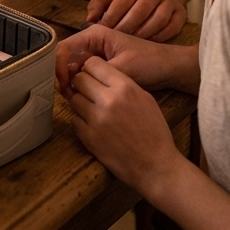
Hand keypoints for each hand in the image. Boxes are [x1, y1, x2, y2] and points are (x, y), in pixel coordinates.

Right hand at [56, 24, 178, 97]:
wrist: (169, 68)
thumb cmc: (148, 62)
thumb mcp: (122, 67)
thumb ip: (97, 73)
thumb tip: (73, 82)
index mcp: (94, 34)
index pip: (64, 47)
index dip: (58, 66)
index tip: (64, 86)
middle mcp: (91, 42)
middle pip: (65, 58)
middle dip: (63, 76)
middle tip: (68, 96)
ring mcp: (96, 54)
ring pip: (73, 68)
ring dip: (71, 83)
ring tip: (75, 99)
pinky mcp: (101, 67)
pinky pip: (83, 75)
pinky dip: (81, 86)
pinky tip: (84, 98)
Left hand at [68, 56, 182, 192]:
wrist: (155, 166)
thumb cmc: (153, 131)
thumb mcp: (144, 98)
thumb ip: (121, 82)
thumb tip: (98, 73)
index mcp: (124, 87)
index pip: (92, 63)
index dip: (91, 68)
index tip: (94, 76)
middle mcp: (107, 100)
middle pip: (79, 79)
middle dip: (83, 84)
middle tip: (91, 92)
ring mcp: (95, 119)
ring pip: (74, 98)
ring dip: (81, 102)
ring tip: (94, 110)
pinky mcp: (87, 137)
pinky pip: (74, 119)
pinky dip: (81, 120)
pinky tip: (94, 125)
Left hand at [86, 0, 185, 39]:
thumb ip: (99, 4)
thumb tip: (89, 19)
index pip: (123, 0)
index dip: (111, 17)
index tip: (103, 30)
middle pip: (140, 11)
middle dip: (126, 27)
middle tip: (116, 40)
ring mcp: (171, 0)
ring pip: (157, 20)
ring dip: (142, 34)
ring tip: (130, 44)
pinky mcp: (181, 13)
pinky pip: (171, 28)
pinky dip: (158, 37)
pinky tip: (147, 44)